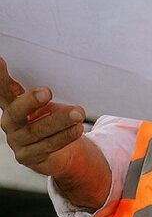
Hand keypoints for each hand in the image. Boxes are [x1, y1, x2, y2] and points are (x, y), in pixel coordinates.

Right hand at [0, 57, 86, 176]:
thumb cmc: (53, 119)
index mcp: (13, 103)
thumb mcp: (49, 103)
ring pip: (36, 131)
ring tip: (79, 113)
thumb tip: (64, 67)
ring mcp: (17, 141)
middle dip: (30, 101)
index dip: (0, 77)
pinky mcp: (27, 156)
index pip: (3, 89)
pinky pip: (47, 147)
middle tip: (47, 91)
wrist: (61, 152)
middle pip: (15, 111)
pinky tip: (77, 129)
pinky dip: (64, 137)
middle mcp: (10, 122)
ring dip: (59, 121)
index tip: (0, 60)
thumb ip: (45, 92)